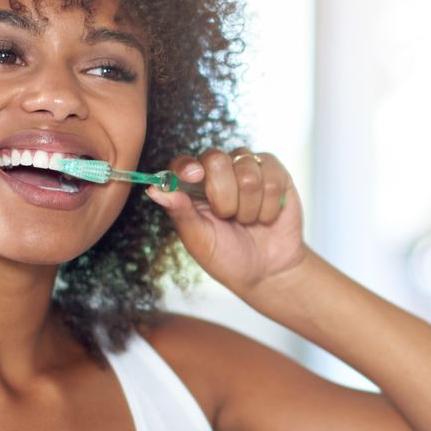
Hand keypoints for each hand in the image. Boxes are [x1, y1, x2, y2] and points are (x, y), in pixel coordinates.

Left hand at [145, 147, 309, 296]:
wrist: (268, 272)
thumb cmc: (228, 258)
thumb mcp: (200, 241)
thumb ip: (180, 213)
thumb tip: (154, 190)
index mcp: (193, 188)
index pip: (183, 163)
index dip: (187, 166)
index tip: (194, 176)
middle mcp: (220, 173)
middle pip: (217, 158)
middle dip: (224, 195)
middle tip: (227, 217)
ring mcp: (248, 170)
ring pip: (247, 170)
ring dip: (249, 206)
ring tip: (248, 220)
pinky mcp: (276, 174)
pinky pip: (272, 177)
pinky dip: (269, 205)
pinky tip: (266, 216)